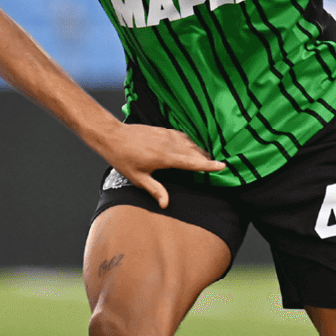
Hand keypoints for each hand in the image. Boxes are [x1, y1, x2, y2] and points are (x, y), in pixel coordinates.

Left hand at [93, 123, 224, 208]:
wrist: (113, 136)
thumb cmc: (123, 158)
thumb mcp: (138, 178)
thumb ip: (155, 190)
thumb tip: (166, 204)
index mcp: (166, 158)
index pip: (193, 162)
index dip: (209, 165)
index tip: (223, 166)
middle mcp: (169, 144)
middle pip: (195, 152)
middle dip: (207, 159)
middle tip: (216, 166)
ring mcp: (167, 135)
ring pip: (190, 143)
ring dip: (199, 150)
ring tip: (207, 158)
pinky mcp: (163, 130)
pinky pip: (183, 136)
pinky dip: (190, 142)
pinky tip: (191, 146)